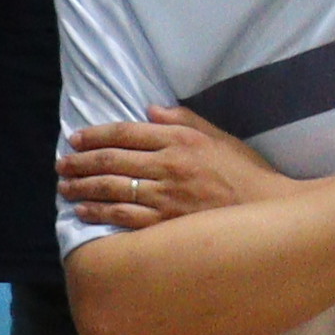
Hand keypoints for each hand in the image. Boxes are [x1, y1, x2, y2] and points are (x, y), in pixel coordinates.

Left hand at [56, 105, 291, 234]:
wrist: (272, 214)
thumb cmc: (247, 174)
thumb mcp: (220, 138)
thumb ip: (184, 120)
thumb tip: (150, 110)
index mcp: (181, 141)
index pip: (125, 133)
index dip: (95, 135)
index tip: (75, 139)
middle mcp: (169, 166)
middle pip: (111, 160)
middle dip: (80, 162)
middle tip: (62, 165)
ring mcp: (166, 197)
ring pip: (111, 189)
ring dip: (83, 188)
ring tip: (65, 187)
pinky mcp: (167, 225)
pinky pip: (124, 217)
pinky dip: (99, 213)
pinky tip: (83, 212)